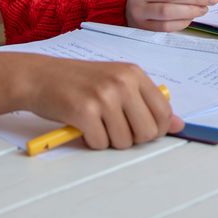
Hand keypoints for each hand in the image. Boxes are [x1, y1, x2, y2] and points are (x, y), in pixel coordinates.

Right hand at [15, 55, 180, 149]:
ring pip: (124, 142)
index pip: (163, 112)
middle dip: (131, 138)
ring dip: (108, 140)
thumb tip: (178, 125)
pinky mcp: (84, 112)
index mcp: (134, 73)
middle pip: (148, 132)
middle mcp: (122, 82)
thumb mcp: (115, 82)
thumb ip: (146, 102)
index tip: (138, 127)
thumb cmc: (78, 81)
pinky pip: (100, 144)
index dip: (154, 129)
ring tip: (95, 123)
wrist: (39, 76)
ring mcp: (104, 96)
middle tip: (112, 126)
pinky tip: (81, 125)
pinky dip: (90, 141)